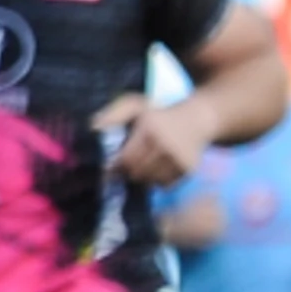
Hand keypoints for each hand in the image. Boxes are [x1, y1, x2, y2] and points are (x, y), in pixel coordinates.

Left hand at [98, 92, 218, 188]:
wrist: (198, 119)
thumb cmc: (159, 114)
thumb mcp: (136, 106)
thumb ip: (113, 114)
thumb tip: (92, 128)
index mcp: (150, 129)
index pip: (126, 159)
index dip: (116, 166)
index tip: (113, 165)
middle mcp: (166, 145)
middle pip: (136, 173)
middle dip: (128, 172)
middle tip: (129, 165)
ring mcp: (179, 159)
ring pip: (149, 181)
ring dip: (143, 177)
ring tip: (144, 164)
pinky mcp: (188, 170)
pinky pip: (164, 185)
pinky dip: (158, 180)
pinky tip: (159, 167)